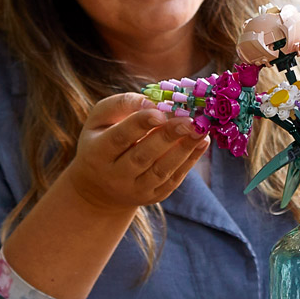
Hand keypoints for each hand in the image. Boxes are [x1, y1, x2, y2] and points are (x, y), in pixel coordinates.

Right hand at [62, 93, 207, 212]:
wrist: (99, 187)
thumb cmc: (102, 140)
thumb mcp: (100, 119)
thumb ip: (123, 105)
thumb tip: (154, 102)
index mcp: (97, 153)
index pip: (119, 138)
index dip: (140, 124)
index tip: (161, 112)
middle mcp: (115, 176)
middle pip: (143, 156)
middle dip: (167, 137)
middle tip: (190, 121)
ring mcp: (135, 190)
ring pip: (161, 171)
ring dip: (184, 149)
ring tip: (201, 129)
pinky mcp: (153, 196)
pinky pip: (173, 179)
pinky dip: (190, 160)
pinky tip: (202, 142)